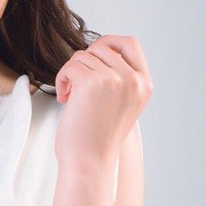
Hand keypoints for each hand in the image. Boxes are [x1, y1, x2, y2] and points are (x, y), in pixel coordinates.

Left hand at [54, 34, 152, 166]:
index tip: (91, 59)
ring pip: (82, 56)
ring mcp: (114, 79)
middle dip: (83, 63)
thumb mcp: (119, 104)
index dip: (107, 44)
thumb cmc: (97, 138)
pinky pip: (70, 66)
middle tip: (75, 85)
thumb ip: (118, 79)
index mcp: (144, 84)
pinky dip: (61, 79)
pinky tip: (64, 98)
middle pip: (100, 47)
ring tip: (70, 96)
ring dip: (70, 74)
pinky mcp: (92, 82)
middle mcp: (133, 80)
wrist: (89, 162)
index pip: (130, 43)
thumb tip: (96, 51)